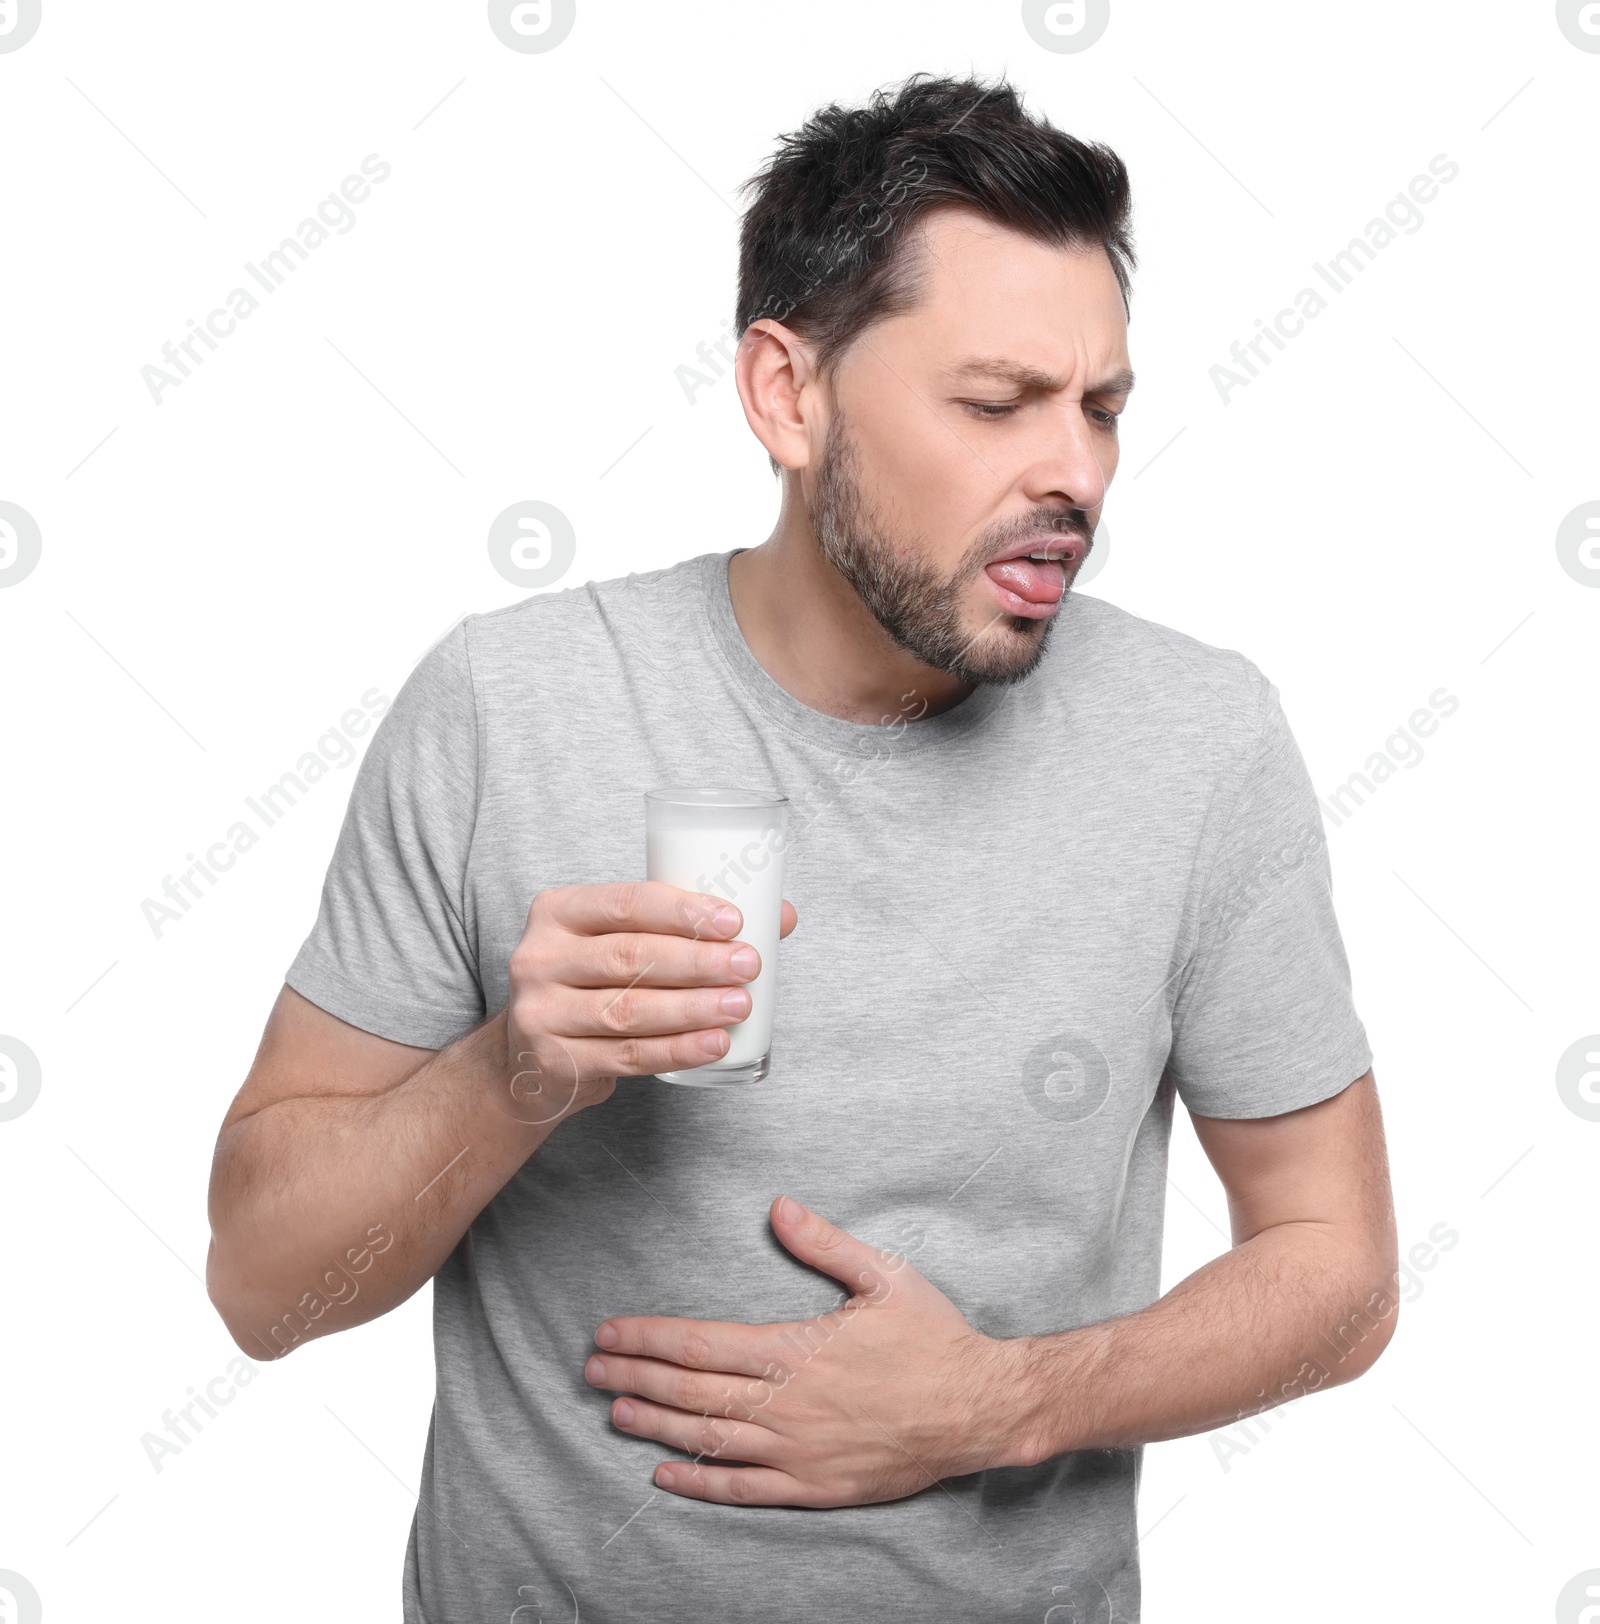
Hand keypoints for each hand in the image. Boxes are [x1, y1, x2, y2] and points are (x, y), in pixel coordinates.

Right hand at [497, 882, 797, 1122]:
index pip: (626, 903)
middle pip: (630, 956)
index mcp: (558, 911)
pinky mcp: (555, 1060)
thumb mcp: (622, 942)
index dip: (682, 910)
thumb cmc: (594, 983)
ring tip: (740, 1004)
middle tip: (749, 965)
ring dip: (693, 1008)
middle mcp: (539, 957)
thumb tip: (780, 914)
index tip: (733, 920)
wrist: (531, 1057)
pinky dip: (677, 1051)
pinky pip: (627, 1056)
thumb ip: (688, 926)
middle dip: (698, 961)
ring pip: (630, 1009)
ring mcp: (541, 1012)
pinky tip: (714, 1044)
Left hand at [583, 1197, 1031, 1506]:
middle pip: (692, 1392)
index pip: (702, 1344)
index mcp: (796, 1350)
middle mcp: (787, 1405)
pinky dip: (700, 1482)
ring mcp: (797, 1451)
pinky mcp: (814, 1487)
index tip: (610, 1331)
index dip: (650, 1337)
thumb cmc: (933, 1337)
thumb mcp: (884, 1275)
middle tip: (591, 1368)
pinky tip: (666, 1475)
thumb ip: (824, 1243)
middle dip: (636, 1376)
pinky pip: (744, 1489)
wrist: (979, 1408)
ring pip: (709, 1439)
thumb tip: (777, 1207)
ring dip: (656, 1425)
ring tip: (615, 1411)